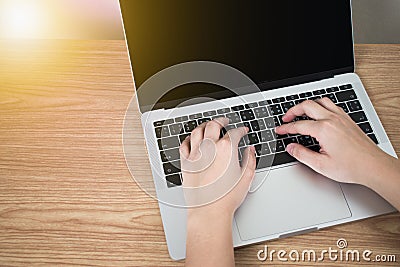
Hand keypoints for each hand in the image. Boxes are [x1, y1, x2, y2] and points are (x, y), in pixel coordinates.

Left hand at [180, 118, 255, 266]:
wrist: (209, 211)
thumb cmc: (226, 198)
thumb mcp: (246, 177)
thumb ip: (250, 159)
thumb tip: (250, 151)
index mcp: (226, 149)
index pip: (235, 132)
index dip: (241, 130)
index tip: (243, 131)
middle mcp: (209, 148)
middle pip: (214, 125)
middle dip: (221, 120)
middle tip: (225, 120)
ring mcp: (196, 154)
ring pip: (197, 131)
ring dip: (204, 125)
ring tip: (209, 125)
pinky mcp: (186, 163)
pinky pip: (184, 145)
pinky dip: (189, 138)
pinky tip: (192, 138)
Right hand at [275, 98, 390, 184]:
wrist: (373, 166)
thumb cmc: (351, 166)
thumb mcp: (321, 165)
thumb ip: (302, 154)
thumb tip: (291, 147)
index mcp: (324, 130)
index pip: (299, 125)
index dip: (286, 128)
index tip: (279, 130)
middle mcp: (332, 119)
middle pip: (307, 106)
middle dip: (293, 111)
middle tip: (286, 118)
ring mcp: (341, 118)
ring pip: (320, 101)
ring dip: (307, 105)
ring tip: (300, 113)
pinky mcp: (348, 120)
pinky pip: (332, 105)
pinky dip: (321, 106)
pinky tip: (319, 113)